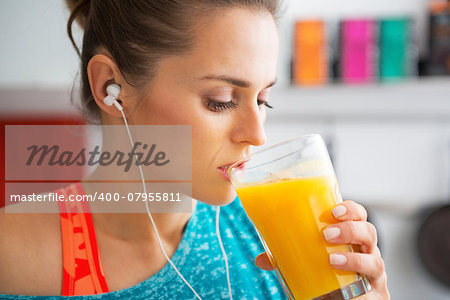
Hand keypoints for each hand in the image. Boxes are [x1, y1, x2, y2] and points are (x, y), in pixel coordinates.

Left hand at [254, 200, 389, 298]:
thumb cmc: (328, 274)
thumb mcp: (308, 261)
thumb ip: (286, 258)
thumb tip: (261, 259)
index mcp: (351, 237)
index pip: (358, 215)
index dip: (351, 209)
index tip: (334, 210)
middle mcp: (367, 251)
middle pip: (369, 232)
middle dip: (350, 230)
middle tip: (327, 234)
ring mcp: (374, 273)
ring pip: (375, 260)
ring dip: (355, 259)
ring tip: (333, 260)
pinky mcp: (377, 295)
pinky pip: (377, 291)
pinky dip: (365, 291)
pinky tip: (352, 293)